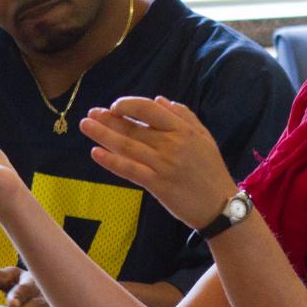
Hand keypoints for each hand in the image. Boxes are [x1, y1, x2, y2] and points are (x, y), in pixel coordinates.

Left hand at [80, 96, 234, 230]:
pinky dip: (111, 161)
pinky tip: (96, 153)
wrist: (221, 206)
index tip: (114, 107)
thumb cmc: (212, 172)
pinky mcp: (158, 185)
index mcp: (183, 130)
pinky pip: (130, 170)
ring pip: (127, 146)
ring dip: (103, 135)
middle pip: (133, 128)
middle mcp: (172, 145)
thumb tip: (160, 100)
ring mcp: (164, 165)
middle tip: (91, 114)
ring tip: (86, 126)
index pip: (149, 109)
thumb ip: (184, 116)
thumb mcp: (205, 138)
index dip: (128, 105)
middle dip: (108, 119)